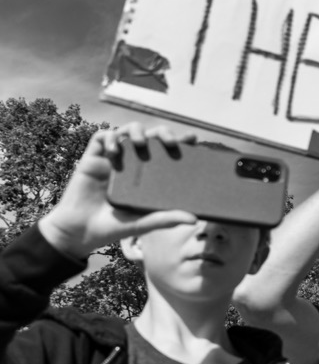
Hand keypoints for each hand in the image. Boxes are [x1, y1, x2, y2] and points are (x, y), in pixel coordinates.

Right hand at [38, 124, 198, 259]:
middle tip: (170, 142)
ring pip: (126, 132)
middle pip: (149, 137)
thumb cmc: (113, 227)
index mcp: (147, 176)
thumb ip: (165, 219)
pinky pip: (100, 138)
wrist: (80, 232)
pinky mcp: (92, 159)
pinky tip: (114, 149)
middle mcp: (132, 164)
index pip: (165, 152)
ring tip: (141, 143)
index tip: (192, 138)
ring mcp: (112, 160)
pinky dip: (109, 137)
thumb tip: (193, 219)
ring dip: (135, 131)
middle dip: (161, 132)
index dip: (179, 141)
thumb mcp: (143, 223)